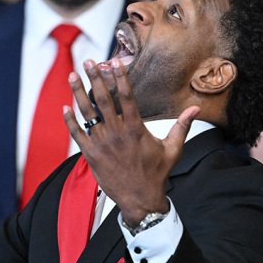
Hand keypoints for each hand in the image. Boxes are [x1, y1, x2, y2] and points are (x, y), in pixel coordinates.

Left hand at [63, 58, 199, 225]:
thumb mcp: (173, 149)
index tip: (113, 62)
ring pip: (87, 114)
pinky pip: (77, 134)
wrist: (140, 199)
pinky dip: (70, 120)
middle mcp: (117, 134)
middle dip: (95, 78)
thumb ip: (182, 126)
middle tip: (88, 62)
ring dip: (78, 93)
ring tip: (72, 75)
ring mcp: (102, 144)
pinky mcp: (91, 155)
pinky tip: (65, 107)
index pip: (126, 97)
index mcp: (136, 129)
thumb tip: (196, 109)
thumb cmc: (157, 173)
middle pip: (103, 100)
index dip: (119, 77)